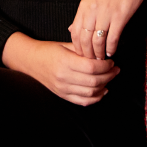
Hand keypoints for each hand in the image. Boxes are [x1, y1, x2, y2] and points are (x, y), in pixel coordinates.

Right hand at [2, 32, 119, 105]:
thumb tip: (102, 54)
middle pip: (94, 81)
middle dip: (109, 75)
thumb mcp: (66, 45)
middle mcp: (64, 77)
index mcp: (65, 61)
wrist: (31, 61)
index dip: (106, 66)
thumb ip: (84, 50)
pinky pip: (83, 101)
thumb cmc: (49, 50)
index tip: (111, 61)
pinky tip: (102, 90)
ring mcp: (63, 88)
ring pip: (91, 93)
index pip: (92, 67)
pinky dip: (96, 98)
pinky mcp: (63, 95)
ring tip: (110, 78)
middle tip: (115, 69)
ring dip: (105, 86)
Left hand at [68, 0, 146, 59]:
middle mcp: (92, 10)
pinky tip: (112, 52)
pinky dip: (110, 48)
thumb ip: (83, 14)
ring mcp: (106, 13)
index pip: (75, 32)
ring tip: (101, 60)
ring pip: (97, 42)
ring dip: (99, 54)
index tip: (82, 55)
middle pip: (84, 40)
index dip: (77, 47)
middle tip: (92, 62)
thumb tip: (71, 29)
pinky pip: (112, 38)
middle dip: (87, 54)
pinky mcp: (120, 16)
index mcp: (84, 5)